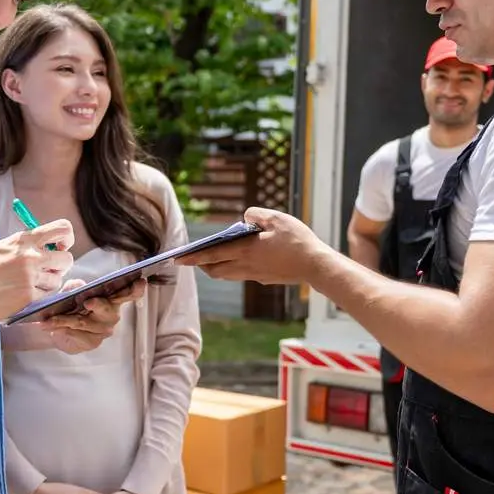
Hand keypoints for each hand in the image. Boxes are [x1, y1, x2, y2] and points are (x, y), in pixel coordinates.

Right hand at [0, 221, 74, 322]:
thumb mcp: (4, 247)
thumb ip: (28, 245)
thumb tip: (52, 246)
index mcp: (24, 239)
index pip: (62, 229)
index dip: (66, 239)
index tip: (60, 247)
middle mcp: (30, 256)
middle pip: (67, 259)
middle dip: (60, 266)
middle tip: (46, 271)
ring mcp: (30, 277)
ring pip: (57, 280)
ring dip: (47, 284)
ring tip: (26, 285)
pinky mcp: (28, 298)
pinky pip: (48, 296)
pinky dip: (39, 297)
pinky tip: (22, 295)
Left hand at [44, 279, 147, 354]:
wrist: (60, 330)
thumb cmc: (72, 307)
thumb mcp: (71, 293)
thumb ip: (74, 287)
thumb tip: (78, 286)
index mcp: (112, 298)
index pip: (129, 293)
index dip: (136, 289)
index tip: (140, 282)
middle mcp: (111, 315)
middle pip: (108, 310)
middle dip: (99, 305)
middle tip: (89, 301)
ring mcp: (103, 331)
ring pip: (83, 322)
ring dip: (64, 320)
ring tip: (47, 319)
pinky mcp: (92, 342)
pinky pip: (74, 334)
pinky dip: (59, 329)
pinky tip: (46, 326)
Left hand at [176, 207, 325, 284]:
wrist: (316, 266)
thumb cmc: (298, 241)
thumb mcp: (277, 219)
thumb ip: (257, 215)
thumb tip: (245, 217)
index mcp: (246, 251)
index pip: (212, 255)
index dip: (193, 257)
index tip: (178, 259)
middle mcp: (246, 266)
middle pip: (215, 270)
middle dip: (202, 264)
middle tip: (194, 257)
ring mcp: (255, 275)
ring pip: (227, 274)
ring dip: (216, 267)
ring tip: (212, 258)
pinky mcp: (265, 278)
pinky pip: (241, 274)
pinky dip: (233, 268)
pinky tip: (240, 259)